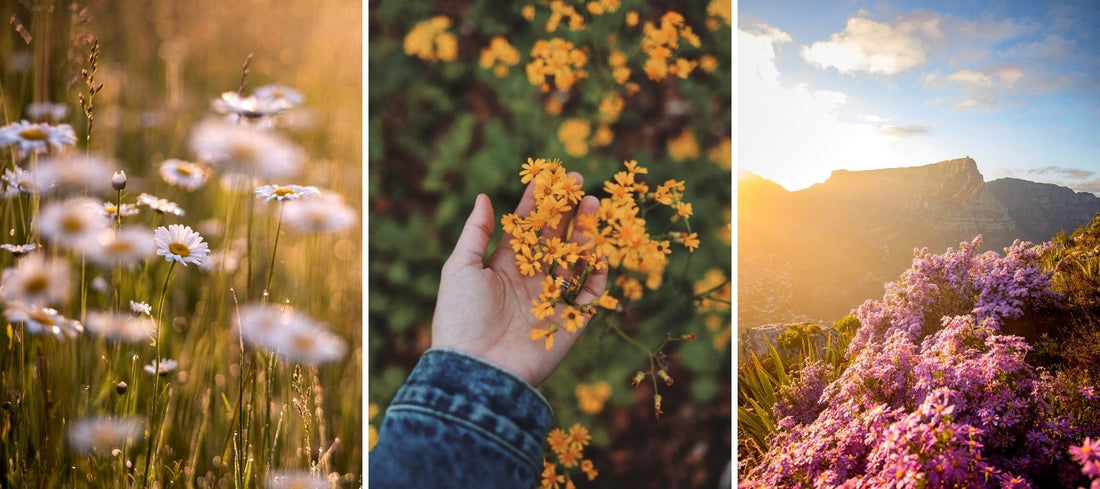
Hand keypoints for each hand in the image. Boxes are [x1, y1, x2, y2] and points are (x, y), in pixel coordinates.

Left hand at [431, 176, 606, 386]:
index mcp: (504, 267)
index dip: (537, 202)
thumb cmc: (461, 318)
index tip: (551, 177)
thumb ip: (475, 233)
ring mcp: (551, 300)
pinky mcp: (570, 322)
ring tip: (592, 204)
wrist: (476, 369)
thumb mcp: (460, 268)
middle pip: (554, 238)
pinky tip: (598, 251)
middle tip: (579, 184)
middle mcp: (530, 280)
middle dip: (567, 210)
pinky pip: (590, 295)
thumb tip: (484, 196)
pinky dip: (597, 274)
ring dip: (585, 232)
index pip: (525, 228)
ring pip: (575, 259)